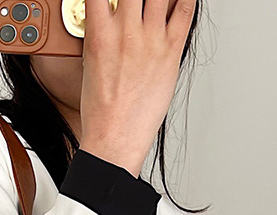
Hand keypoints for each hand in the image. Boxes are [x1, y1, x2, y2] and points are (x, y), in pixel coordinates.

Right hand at [79, 0, 197, 176]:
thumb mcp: (90, 68)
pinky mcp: (171, 50)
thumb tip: (109, 23)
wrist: (115, 138)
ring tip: (157, 1)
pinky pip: (186, 10)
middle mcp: (126, 31)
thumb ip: (102, 37)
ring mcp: (151, 39)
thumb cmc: (101, 112)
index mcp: (99, 35)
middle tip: (135, 0)